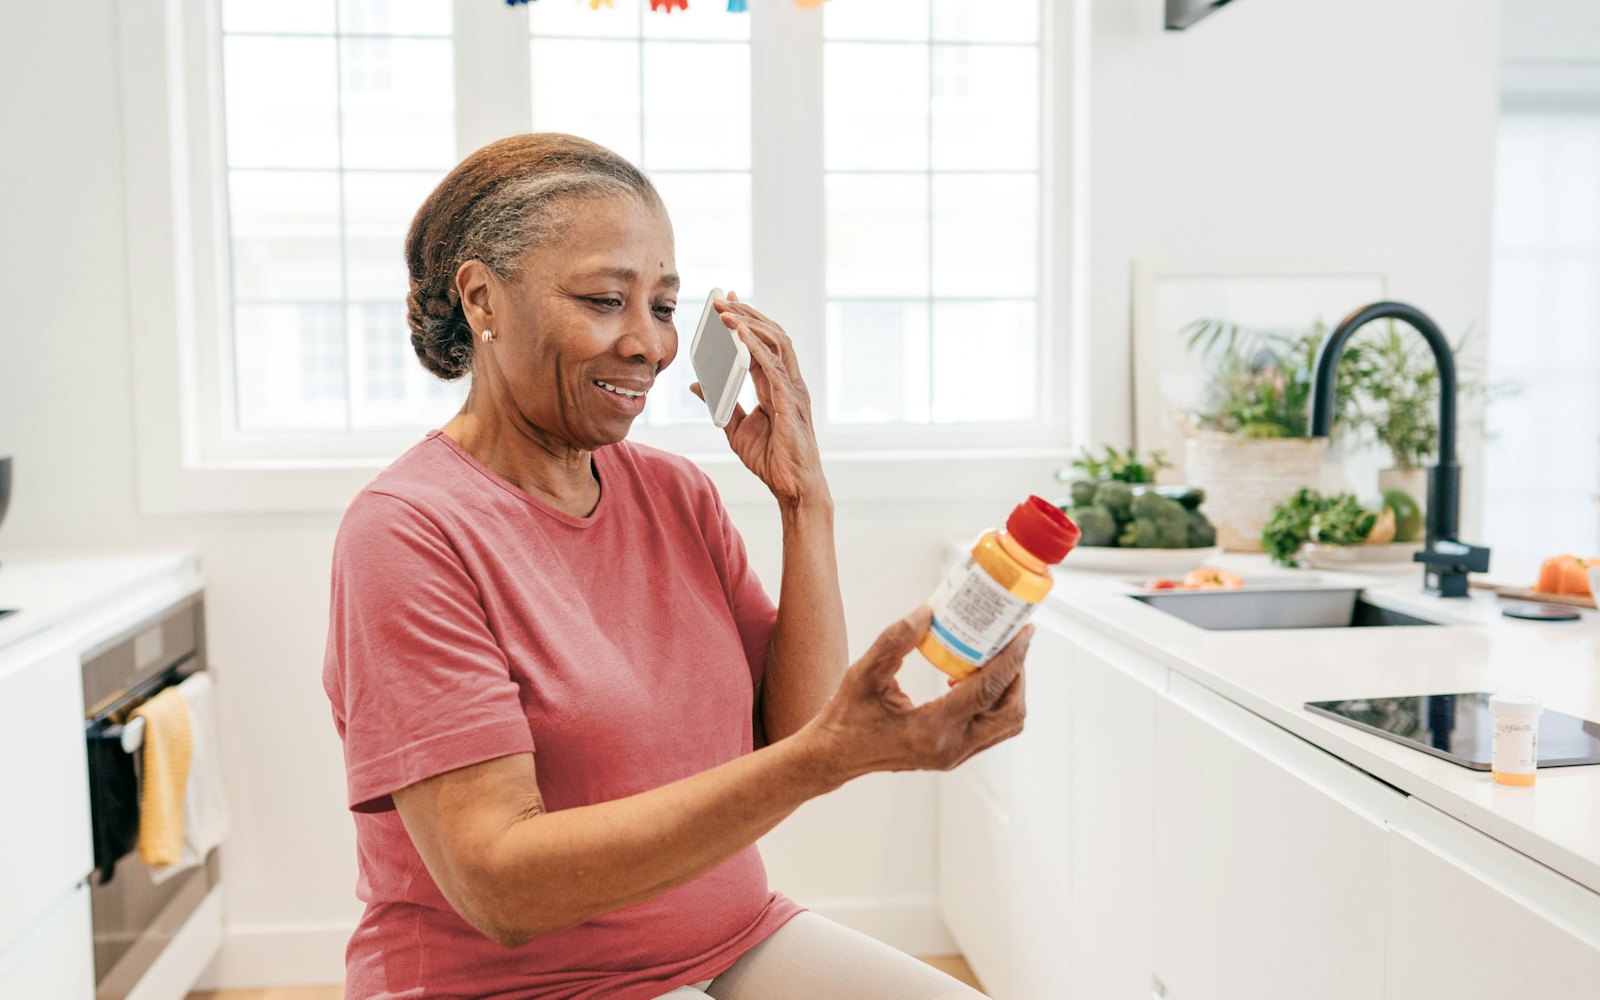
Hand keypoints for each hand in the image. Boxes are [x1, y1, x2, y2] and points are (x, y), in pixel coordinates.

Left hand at [690, 292, 825, 508]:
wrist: (793, 488)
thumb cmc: (773, 461)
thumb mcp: (735, 428)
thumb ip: (719, 403)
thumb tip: (697, 384)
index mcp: (777, 387)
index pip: (762, 344)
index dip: (746, 321)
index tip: (727, 303)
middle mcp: (789, 382)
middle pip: (772, 335)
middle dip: (747, 314)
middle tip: (722, 298)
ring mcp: (793, 391)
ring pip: (776, 343)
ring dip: (749, 323)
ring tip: (726, 311)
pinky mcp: (790, 403)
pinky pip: (773, 367)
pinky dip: (756, 346)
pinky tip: (739, 333)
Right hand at [798, 607, 1029, 784]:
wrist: (836, 755)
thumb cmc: (847, 716)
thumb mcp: (863, 673)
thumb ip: (895, 640)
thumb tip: (929, 612)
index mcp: (930, 729)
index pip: (987, 691)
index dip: (1012, 657)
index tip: (1024, 631)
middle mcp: (951, 747)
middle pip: (1010, 710)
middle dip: (1018, 672)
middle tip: (1010, 640)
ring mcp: (956, 755)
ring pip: (1007, 723)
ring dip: (1010, 688)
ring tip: (993, 656)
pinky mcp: (955, 754)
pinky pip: (992, 728)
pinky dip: (994, 701)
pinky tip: (971, 676)